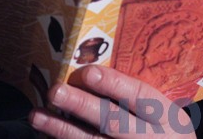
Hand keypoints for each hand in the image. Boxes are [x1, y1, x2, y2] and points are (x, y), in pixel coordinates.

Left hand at [29, 66, 194, 137]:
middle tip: (55, 91)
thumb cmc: (164, 131)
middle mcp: (149, 138)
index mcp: (165, 117)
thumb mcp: (165, 112)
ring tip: (36, 116)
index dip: (113, 84)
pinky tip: (46, 134)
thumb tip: (90, 71)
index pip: (138, 97)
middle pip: (112, 121)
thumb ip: (134, 95)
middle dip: (81, 105)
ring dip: (61, 129)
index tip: (88, 73)